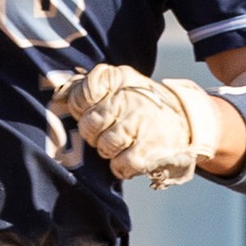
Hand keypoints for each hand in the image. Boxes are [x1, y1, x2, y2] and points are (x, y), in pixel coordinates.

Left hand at [51, 64, 218, 188]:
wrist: (187, 120)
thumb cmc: (142, 103)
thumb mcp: (122, 84)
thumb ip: (89, 87)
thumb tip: (58, 95)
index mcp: (119, 79)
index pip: (83, 93)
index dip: (80, 107)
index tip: (90, 110)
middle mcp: (129, 99)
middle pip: (89, 124)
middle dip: (94, 134)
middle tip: (107, 131)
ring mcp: (139, 125)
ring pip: (103, 146)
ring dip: (109, 150)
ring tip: (122, 144)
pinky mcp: (148, 151)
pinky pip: (119, 165)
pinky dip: (122, 166)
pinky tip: (130, 157)